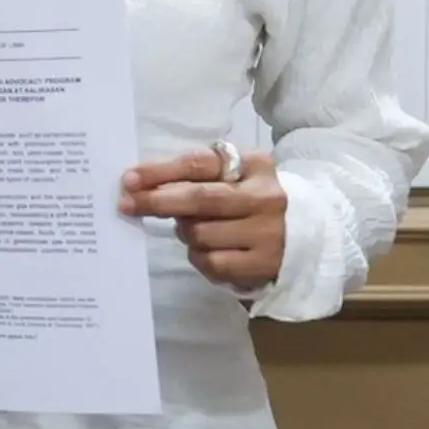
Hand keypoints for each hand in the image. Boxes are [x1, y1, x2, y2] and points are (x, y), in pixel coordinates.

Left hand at [121, 148, 287, 290]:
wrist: (300, 234)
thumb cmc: (248, 199)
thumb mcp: (231, 176)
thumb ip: (193, 175)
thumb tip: (139, 185)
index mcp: (254, 165)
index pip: (199, 164)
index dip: (160, 171)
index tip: (129, 179)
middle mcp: (265, 197)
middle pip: (199, 199)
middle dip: (157, 201)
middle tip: (127, 204)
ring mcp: (267, 233)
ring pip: (200, 233)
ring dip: (185, 232)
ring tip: (195, 229)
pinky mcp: (263, 264)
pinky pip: (211, 262)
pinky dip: (199, 256)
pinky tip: (208, 249)